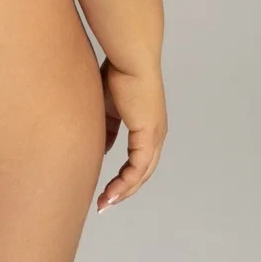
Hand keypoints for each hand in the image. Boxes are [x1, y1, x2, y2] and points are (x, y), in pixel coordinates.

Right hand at [96, 56, 166, 212]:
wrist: (130, 58)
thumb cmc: (118, 72)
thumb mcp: (108, 104)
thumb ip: (107, 125)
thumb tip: (104, 145)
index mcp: (147, 126)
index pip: (138, 158)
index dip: (123, 175)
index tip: (106, 187)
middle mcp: (155, 134)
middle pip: (142, 172)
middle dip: (123, 189)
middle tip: (104, 202)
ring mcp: (154, 136)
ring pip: (141, 174)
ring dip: (123, 191)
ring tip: (105, 203)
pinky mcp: (148, 136)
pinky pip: (137, 168)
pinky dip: (125, 183)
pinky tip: (112, 192)